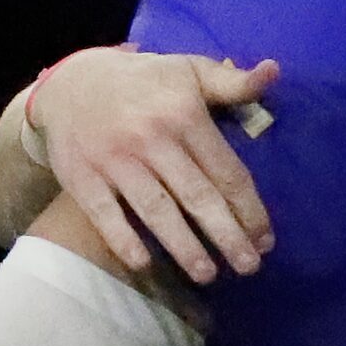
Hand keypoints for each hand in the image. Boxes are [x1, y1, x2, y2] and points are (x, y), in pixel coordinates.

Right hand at [28, 48, 278, 284]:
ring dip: (183, 246)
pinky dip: (123, 240)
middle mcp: (151, 138)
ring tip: (207, 274)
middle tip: (249, 267)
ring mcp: (115, 159)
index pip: (225, 170)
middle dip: (226, 235)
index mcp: (184, 114)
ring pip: (156, 209)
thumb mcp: (188, 70)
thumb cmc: (144, 82)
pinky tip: (144, 263)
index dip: (249, 208)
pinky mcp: (82, 176)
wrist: (72, 81)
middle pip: (196, 196)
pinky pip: (105, 214)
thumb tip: (273, 71)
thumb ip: (232, 81)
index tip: (265, 239)